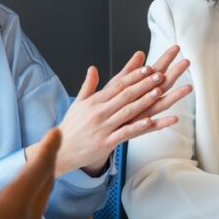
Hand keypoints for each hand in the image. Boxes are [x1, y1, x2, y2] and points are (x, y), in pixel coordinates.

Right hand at [0, 130, 60, 218]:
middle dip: (45, 166)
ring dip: (33, 192)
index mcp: (10, 212)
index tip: (56, 132)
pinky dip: (21, 216)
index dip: (47, 147)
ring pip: (35, 213)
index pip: (38, 169)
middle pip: (42, 190)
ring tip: (27, 181)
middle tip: (48, 151)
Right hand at [47, 46, 192, 174]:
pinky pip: (124, 133)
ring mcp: (103, 127)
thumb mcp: (78, 104)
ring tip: (158, 92)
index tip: (148, 68)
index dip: (134, 76)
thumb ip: (88, 86)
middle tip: (159, 75)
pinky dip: (137, 126)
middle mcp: (99, 112)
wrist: (59, 150)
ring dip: (144, 101)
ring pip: (127, 111)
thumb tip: (93, 68)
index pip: (117, 85)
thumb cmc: (71, 127)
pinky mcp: (106, 142)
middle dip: (144, 84)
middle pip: (125, 95)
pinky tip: (150, 120)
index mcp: (94, 101)